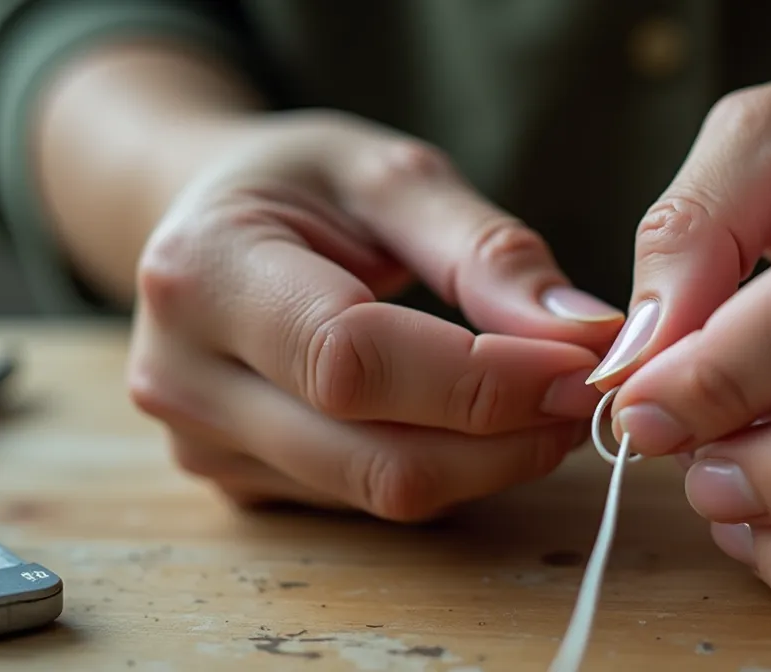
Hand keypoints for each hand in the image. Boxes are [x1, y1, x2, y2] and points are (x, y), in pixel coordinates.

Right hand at [127, 111, 623, 520]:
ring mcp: (203, 445)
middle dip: (507, 436)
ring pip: (382, 491)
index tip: (583, 362)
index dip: (483, 379)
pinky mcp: (238, 484)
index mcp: (204, 273)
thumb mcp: (389, 174)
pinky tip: (480, 420)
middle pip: (375, 455)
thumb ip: (484, 250)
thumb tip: (583, 334)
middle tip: (587, 390)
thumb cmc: (297, 184)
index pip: (355, 360)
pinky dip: (448, 467)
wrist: (202, 221)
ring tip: (545, 398)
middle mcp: (183, 377)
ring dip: (490, 459)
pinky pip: (368, 499)